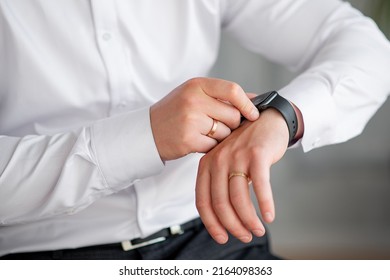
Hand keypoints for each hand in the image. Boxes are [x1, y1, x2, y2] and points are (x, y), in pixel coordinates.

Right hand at [150, 77, 258, 160]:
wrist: (147, 131)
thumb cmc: (175, 112)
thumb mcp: (195, 95)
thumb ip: (223, 96)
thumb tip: (256, 99)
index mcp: (197, 85)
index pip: (232, 90)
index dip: (247, 104)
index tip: (254, 114)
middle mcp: (194, 100)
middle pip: (233, 115)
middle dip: (231, 124)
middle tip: (218, 125)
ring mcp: (190, 120)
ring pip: (225, 133)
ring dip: (220, 137)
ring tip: (203, 132)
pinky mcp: (188, 140)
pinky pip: (214, 146)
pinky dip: (210, 147)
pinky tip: (198, 141)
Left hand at [195, 108, 289, 243]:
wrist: (266, 118)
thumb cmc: (246, 146)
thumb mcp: (226, 162)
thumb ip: (221, 184)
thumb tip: (226, 219)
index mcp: (206, 165)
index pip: (202, 201)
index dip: (211, 223)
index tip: (222, 237)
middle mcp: (218, 161)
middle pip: (220, 204)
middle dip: (232, 226)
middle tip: (245, 236)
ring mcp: (237, 157)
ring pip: (239, 199)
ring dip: (249, 220)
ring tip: (258, 230)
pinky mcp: (257, 155)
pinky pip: (260, 186)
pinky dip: (265, 205)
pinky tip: (269, 216)